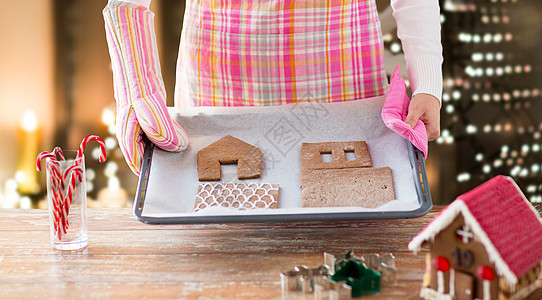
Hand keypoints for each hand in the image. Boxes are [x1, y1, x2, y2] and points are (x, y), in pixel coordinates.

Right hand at [104, 5, 188, 174]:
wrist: (137, 65)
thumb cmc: (138, 87)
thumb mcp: (151, 110)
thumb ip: (163, 132)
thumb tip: (179, 148)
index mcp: (128, 139)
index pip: (140, 166)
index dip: (155, 174)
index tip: (173, 179)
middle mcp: (133, 136)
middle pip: (151, 157)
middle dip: (166, 162)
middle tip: (186, 167)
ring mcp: (141, 128)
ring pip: (158, 146)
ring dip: (171, 149)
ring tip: (189, 155)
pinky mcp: (150, 120)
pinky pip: (163, 134)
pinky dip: (173, 137)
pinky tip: (186, 137)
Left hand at [405, 93, 440, 140]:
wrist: (429, 95)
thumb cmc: (423, 100)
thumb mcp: (416, 109)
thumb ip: (411, 119)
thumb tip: (405, 129)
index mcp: (433, 131)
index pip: (418, 139)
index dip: (409, 135)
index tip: (401, 130)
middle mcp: (434, 134)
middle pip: (418, 138)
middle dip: (409, 133)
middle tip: (402, 125)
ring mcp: (431, 133)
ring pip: (417, 135)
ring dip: (410, 130)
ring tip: (407, 122)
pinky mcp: (427, 130)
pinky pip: (418, 132)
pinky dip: (412, 128)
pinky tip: (409, 123)